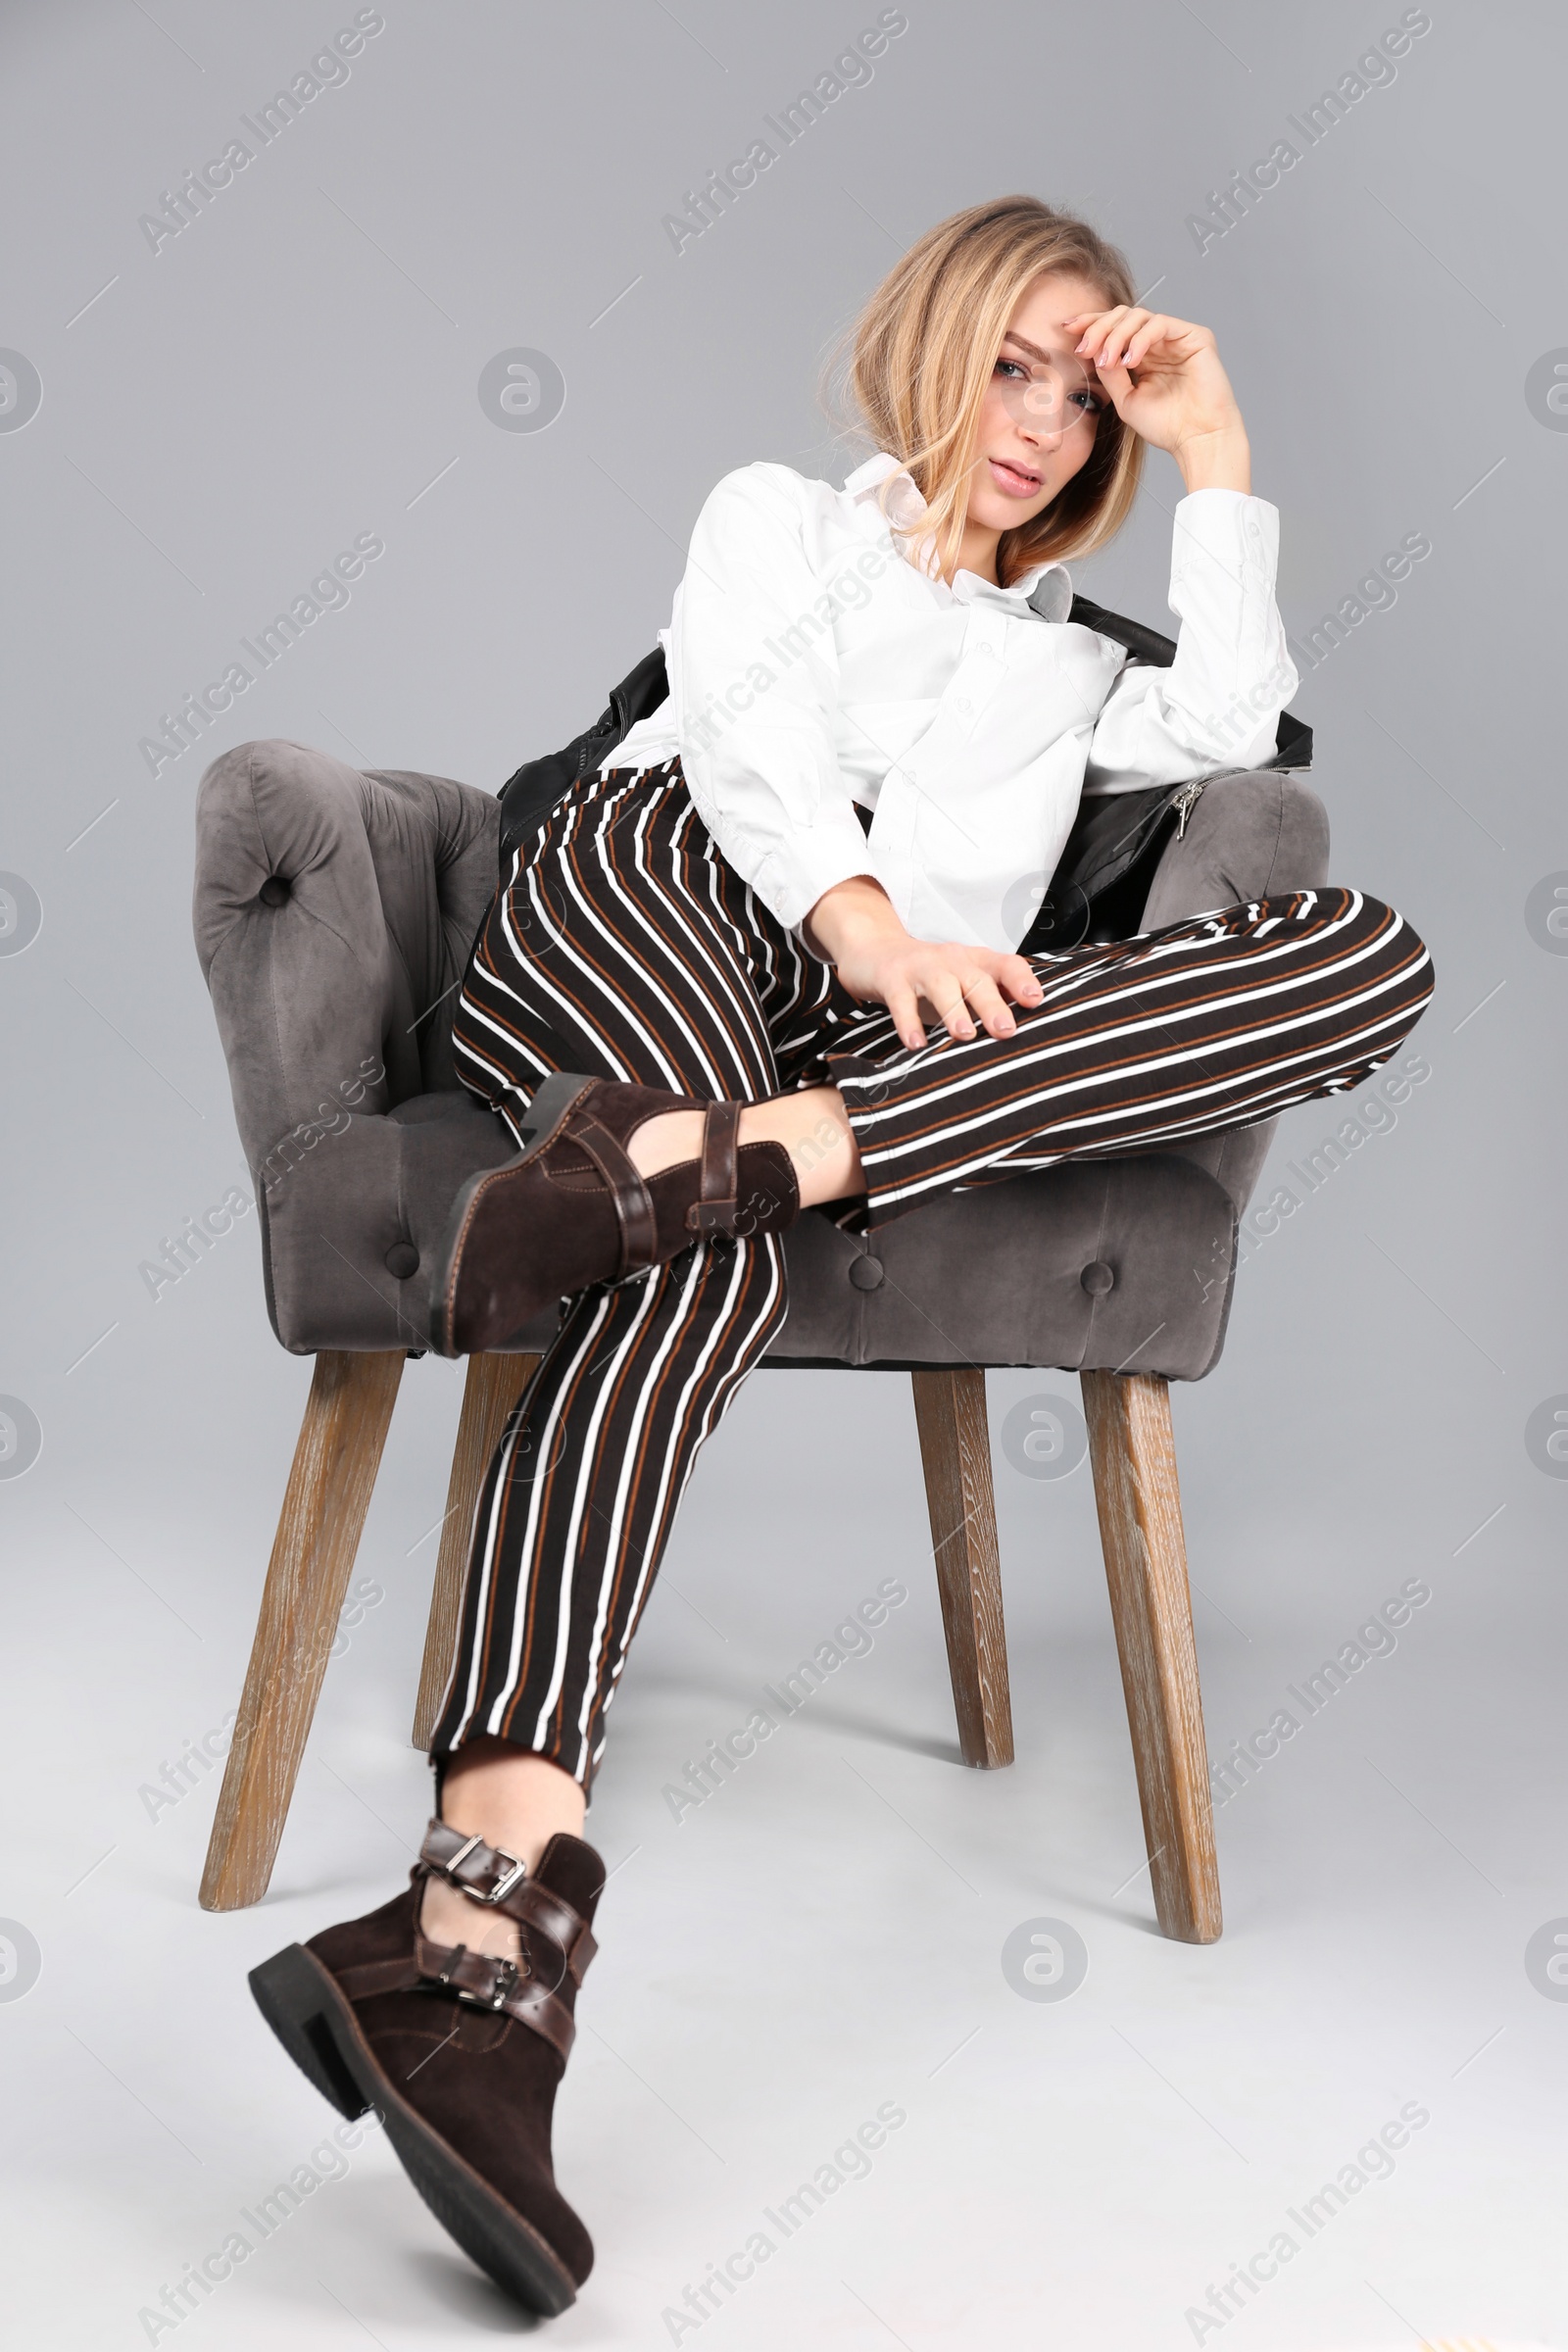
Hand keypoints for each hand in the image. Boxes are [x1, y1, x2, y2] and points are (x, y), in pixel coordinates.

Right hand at [805, 876, 1043, 1051]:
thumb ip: (990, 1001)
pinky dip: (908, 1023)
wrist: (874, 951)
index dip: (1021, 980)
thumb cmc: (929, 978)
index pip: (1005, 964)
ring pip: (941, 986)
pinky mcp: (891, 979)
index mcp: (975, 962)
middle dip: (992, 1004)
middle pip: (976, 980)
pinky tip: (916, 1043)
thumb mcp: (962, 983)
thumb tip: (1022, 1035)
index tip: (1036, 1001)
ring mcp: (921, 968)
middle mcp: (952, 961)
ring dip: (954, 1010)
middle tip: (1005, 1030)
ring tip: (964, 1034)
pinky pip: (900, 1001)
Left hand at [1064, 306, 1250, 491]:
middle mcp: (1159, 342)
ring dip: (1116, 335)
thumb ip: (1109, 373)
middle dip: (1099, 328)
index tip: (1067, 328)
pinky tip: (1130, 361)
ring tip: (1108, 361)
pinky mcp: (1195, 336)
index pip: (1114, 328)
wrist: (1198, 440)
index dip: (1091, 324)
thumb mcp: (1125, 399)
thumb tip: (1092, 348)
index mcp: (1143, 354)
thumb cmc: (1167, 426)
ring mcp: (1177, 337)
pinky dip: (1140, 339)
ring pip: (1139, 317)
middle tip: (1083, 348)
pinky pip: (1160, 324)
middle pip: (1123, 316)